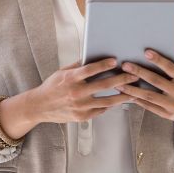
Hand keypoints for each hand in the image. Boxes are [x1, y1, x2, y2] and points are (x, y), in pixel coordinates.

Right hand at [0, 59, 135, 139]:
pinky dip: (110, 105)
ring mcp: (80, 106)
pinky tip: (119, 101)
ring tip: (134, 92)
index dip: (103, 64)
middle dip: (121, 79)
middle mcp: (76, 93)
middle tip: (134, 75)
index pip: (90, 69)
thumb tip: (92, 55)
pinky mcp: (82, 117)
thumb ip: (77, 65)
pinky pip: (100, 110)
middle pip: (104, 85)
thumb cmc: (52, 87)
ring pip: (107, 101)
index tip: (115, 60)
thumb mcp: (62, 72)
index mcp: (70, 78)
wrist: (39, 106)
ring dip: (122, 96)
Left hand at [117, 50, 173, 127]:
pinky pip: (148, 106)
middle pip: (156, 81)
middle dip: (139, 72)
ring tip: (119, 83)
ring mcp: (173, 105)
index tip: (146, 52)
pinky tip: (126, 94)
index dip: (158, 60)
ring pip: (149, 95)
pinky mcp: (166, 114)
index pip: (170, 68)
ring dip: (132, 89)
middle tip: (125, 65)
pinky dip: (137, 99)